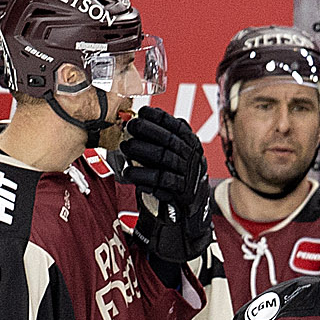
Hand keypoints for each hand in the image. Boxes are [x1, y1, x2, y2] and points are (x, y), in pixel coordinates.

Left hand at [121, 107, 212, 262]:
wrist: (194, 206)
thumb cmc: (179, 176)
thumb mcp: (179, 154)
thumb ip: (164, 140)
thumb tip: (137, 122)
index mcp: (192, 144)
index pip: (176, 126)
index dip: (159, 118)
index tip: (141, 113)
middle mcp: (192, 157)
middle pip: (169, 141)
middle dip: (147, 132)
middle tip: (129, 129)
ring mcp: (187, 175)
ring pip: (163, 159)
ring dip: (141, 152)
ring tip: (125, 148)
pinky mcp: (180, 193)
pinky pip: (160, 183)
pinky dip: (144, 177)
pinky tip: (130, 172)